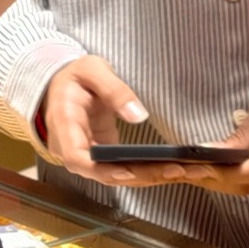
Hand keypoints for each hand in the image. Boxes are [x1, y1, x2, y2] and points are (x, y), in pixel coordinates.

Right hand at [33, 55, 215, 188]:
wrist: (63, 84)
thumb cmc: (75, 76)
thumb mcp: (93, 70)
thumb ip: (114, 90)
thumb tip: (138, 114)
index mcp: (64, 124)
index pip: (76, 157)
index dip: (101, 169)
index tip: (128, 171)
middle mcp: (73, 147)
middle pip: (104, 173)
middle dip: (141, 175)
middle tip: (176, 170)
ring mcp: (88, 155)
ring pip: (117, 175)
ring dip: (150, 176)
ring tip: (185, 170)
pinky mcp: (103, 156)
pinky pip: (124, 168)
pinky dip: (148, 170)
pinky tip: (174, 167)